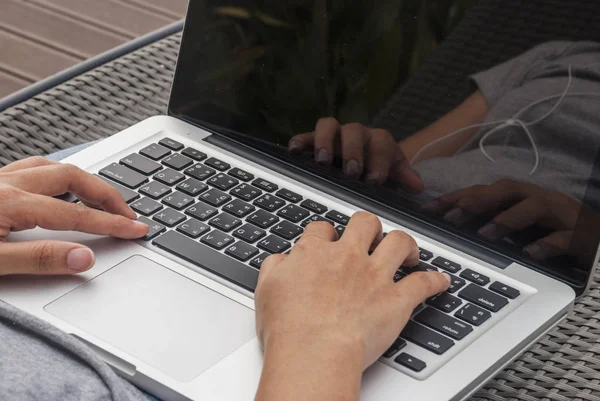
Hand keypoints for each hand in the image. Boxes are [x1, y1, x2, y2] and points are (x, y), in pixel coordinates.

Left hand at [0, 157, 147, 274]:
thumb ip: (38, 259)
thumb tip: (83, 258)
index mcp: (9, 202)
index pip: (75, 214)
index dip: (110, 223)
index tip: (134, 229)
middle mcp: (5, 183)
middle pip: (71, 177)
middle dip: (105, 194)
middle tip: (126, 213)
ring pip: (51, 166)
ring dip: (82, 181)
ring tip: (100, 199)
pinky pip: (32, 168)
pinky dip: (57, 176)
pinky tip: (59, 189)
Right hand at [255, 212, 449, 367]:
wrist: (313, 353)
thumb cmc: (288, 328)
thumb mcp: (266, 289)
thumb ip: (275, 267)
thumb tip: (281, 260)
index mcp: (315, 252)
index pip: (323, 228)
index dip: (327, 233)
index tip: (329, 242)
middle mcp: (348, 257)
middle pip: (365, 223)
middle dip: (368, 226)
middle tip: (370, 237)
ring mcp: (375, 276)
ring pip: (399, 242)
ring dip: (405, 244)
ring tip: (407, 251)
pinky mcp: (396, 300)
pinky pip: (424, 283)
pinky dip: (435, 280)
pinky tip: (440, 280)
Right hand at [289, 118, 423, 191]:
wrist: (361, 165)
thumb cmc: (378, 171)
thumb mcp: (393, 175)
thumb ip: (404, 178)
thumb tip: (417, 186)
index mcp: (378, 141)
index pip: (381, 143)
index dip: (379, 160)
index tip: (374, 179)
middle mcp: (356, 133)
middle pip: (354, 130)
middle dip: (353, 151)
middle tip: (351, 172)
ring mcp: (333, 135)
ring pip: (328, 125)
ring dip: (325, 141)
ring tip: (322, 161)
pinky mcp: (313, 141)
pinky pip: (305, 136)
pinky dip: (299, 141)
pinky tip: (294, 152)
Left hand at [422, 179, 583, 260]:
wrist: (597, 238)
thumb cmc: (551, 229)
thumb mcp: (515, 224)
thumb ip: (487, 222)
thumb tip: (451, 227)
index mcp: (517, 198)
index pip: (480, 192)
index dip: (454, 198)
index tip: (427, 209)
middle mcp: (535, 200)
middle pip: (503, 193)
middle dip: (475, 202)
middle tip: (450, 217)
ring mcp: (558, 215)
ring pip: (532, 208)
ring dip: (507, 219)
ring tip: (485, 233)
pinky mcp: (579, 234)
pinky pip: (563, 237)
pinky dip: (547, 243)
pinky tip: (531, 252)